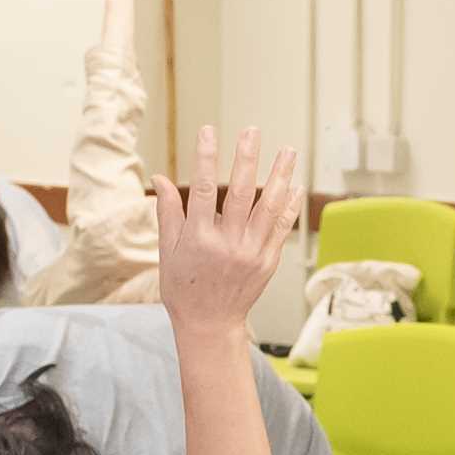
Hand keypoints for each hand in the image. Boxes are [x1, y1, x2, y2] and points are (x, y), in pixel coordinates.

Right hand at [151, 126, 298, 341]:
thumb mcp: (168, 251)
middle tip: (251, 130)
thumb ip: (168, 212)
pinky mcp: (268, 261)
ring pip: (268, 207)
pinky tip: (295, 185)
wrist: (210, 324)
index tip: (208, 131)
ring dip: (279, 176)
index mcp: (198, 239)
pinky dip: (290, 206)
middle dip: (245, 158)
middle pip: (239, 193)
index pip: (200, 189)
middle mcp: (227, 244)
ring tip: (287, 150)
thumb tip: (160, 176)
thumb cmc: (184, 288)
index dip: (205, 157)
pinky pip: (281, 228)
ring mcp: (251, 253)